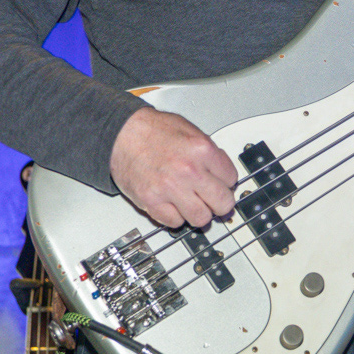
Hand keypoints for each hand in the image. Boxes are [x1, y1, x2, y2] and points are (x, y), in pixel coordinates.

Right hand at [109, 106, 237, 228]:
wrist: (120, 133)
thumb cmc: (152, 130)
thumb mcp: (189, 130)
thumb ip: (208, 152)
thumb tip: (222, 172)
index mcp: (201, 150)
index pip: (232, 179)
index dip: (226, 181)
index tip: (220, 183)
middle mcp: (188, 171)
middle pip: (222, 204)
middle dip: (220, 202)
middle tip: (212, 199)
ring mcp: (170, 189)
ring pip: (201, 219)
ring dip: (198, 212)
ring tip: (191, 202)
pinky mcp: (152, 202)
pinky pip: (175, 223)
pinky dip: (175, 216)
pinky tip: (172, 203)